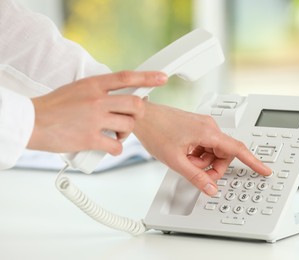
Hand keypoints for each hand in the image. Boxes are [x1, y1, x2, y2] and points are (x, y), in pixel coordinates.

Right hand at [28, 71, 166, 154]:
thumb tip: (117, 95)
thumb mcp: (78, 89)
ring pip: (128, 125)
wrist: (32, 122)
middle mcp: (97, 100)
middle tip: (131, 118)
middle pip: (135, 104)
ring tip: (114, 133)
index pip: (127, 77)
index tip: (162, 78)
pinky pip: (117, 146)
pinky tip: (109, 146)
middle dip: (138, 113)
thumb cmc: (54, 106)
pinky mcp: (90, 138)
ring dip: (126, 132)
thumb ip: (99, 90)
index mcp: (93, 84)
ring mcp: (94, 119)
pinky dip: (116, 148)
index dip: (147, 78)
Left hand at [133, 102, 271, 195]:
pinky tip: (184, 153)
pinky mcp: (197, 127)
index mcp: (208, 132)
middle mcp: (209, 126)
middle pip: (224, 154)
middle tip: (193, 169)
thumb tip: (211, 188)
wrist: (142, 116)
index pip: (238, 149)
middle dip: (211, 166)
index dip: (253, 161)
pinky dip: (197, 154)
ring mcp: (203, 126)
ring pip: (213, 151)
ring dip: (202, 161)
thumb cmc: (156, 131)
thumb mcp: (176, 160)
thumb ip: (196, 176)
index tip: (264, 169)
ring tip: (183, 159)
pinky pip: (205, 146)